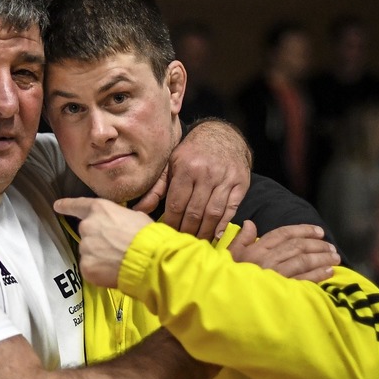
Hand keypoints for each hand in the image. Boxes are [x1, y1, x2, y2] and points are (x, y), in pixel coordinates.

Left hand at [54, 197, 152, 287]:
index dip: (66, 205)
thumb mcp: (135, 217)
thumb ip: (119, 219)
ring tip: (117, 260)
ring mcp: (85, 247)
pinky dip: (99, 271)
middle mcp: (87, 226)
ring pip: (88, 252)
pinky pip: (90, 268)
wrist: (148, 259)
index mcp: (99, 209)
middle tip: (115, 247)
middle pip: (86, 233)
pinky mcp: (86, 266)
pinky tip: (113, 271)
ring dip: (99, 256)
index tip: (57, 206)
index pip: (77, 205)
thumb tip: (119, 225)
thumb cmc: (147, 236)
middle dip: (97, 240)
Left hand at [158, 120, 250, 239]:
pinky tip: (215, 235)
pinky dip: (223, 224)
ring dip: (204, 232)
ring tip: (196, 242)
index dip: (171, 222)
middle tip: (181, 242)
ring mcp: (225, 178)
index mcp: (185, 168)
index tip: (167, 234)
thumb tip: (138, 210)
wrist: (222, 135)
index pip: (176, 204)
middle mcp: (206, 173)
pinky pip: (231, 208)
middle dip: (187, 231)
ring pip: (213, 213)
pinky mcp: (240, 183)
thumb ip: (156, 189)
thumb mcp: (170, 166)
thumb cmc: (191, 154)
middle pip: (194, 212)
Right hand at [228, 221, 340, 281]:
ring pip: (303, 260)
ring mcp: (276, 274)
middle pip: (297, 246)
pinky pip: (304, 279)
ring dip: (321, 258)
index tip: (319, 231)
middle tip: (330, 246)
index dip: (303, 230)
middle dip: (317, 244)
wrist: (228, 301)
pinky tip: (328, 272)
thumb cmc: (229, 278)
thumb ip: (241, 239)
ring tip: (334, 257)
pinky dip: (318, 274)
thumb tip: (249, 223)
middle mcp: (267, 258)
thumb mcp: (230, 255)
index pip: (283, 234)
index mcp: (256, 249)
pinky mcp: (282, 289)